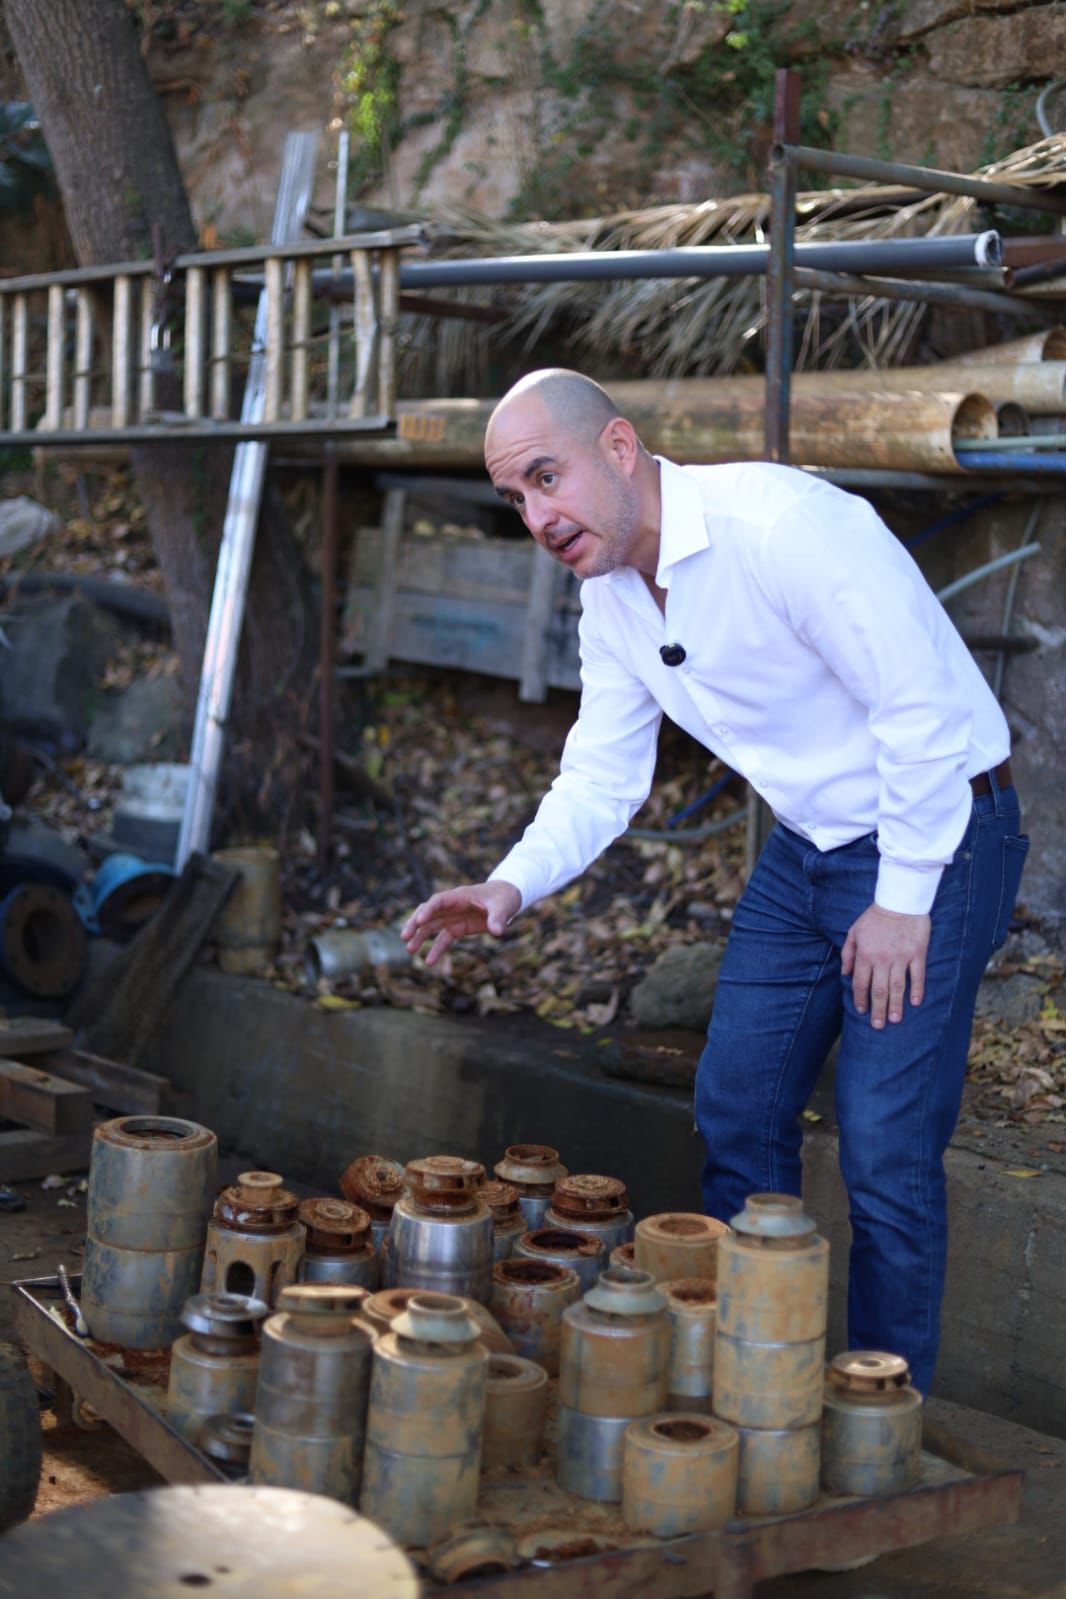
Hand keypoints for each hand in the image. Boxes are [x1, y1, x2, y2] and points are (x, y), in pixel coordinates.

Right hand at [401, 881, 521, 966]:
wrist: (506, 898)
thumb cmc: (503, 898)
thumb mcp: (504, 906)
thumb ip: (498, 918)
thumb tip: (497, 932)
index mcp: (460, 896)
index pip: (439, 901)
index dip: (428, 910)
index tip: (419, 920)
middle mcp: (452, 906)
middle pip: (429, 913)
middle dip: (416, 923)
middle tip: (405, 936)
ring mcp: (453, 917)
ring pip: (431, 926)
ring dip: (420, 937)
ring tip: (409, 949)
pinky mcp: (457, 928)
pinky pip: (443, 939)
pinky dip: (436, 950)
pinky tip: (428, 962)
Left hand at [842, 903, 930, 1028]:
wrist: (900, 901)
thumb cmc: (875, 917)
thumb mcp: (854, 932)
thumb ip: (848, 954)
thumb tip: (846, 974)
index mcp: (865, 955)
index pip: (861, 983)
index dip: (860, 999)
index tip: (861, 1011)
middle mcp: (882, 959)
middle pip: (879, 990)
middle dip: (877, 1010)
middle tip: (878, 1025)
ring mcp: (901, 957)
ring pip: (897, 987)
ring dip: (895, 1005)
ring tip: (895, 1020)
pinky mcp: (917, 953)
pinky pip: (918, 975)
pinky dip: (917, 989)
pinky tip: (915, 1002)